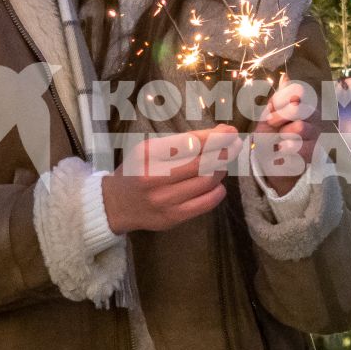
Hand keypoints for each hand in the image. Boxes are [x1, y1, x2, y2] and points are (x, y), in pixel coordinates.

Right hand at [101, 125, 241, 233]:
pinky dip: (217, 191)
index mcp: (148, 155)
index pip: (189, 143)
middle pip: (201, 162)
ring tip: (221, 164)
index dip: (214, 137)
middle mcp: (154, 177)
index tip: (230, 132)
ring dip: (220, 170)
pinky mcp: (172, 217)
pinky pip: (206, 203)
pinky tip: (217, 184)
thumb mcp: (150, 150)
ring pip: (206, 182)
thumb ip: (181, 142)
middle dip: (223, 152)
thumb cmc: (136, 171)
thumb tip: (219, 133)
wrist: (116, 204)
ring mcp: (164, 200)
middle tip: (235, 145)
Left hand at [249, 79, 320, 195]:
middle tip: (271, 123)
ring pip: (300, 128)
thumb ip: (275, 102)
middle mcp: (313, 116)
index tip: (271, 108)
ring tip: (279, 143)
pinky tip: (283, 153)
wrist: (274, 168)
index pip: (298, 90)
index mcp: (300, 104)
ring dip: (283, 136)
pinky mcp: (317, 152)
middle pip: (300, 106)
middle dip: (281, 115)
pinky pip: (302, 148)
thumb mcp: (266, 119)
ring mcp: (317, 134)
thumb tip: (286, 76)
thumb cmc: (269, 140)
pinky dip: (287, 151)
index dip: (282, 98)